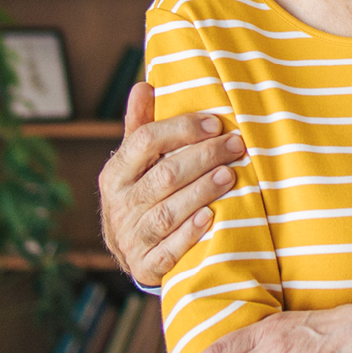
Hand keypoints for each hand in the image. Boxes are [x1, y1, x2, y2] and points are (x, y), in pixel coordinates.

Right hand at [97, 83, 244, 284]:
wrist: (134, 253)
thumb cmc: (144, 195)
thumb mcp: (137, 163)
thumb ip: (142, 127)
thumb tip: (144, 86)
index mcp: (115, 174)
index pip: (144, 141)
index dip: (181, 129)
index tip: (215, 123)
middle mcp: (119, 205)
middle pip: (163, 176)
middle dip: (203, 158)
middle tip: (236, 145)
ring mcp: (131, 237)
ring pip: (168, 212)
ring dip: (201, 192)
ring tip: (230, 175)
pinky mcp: (145, 266)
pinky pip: (168, 251)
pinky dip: (189, 234)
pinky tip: (211, 217)